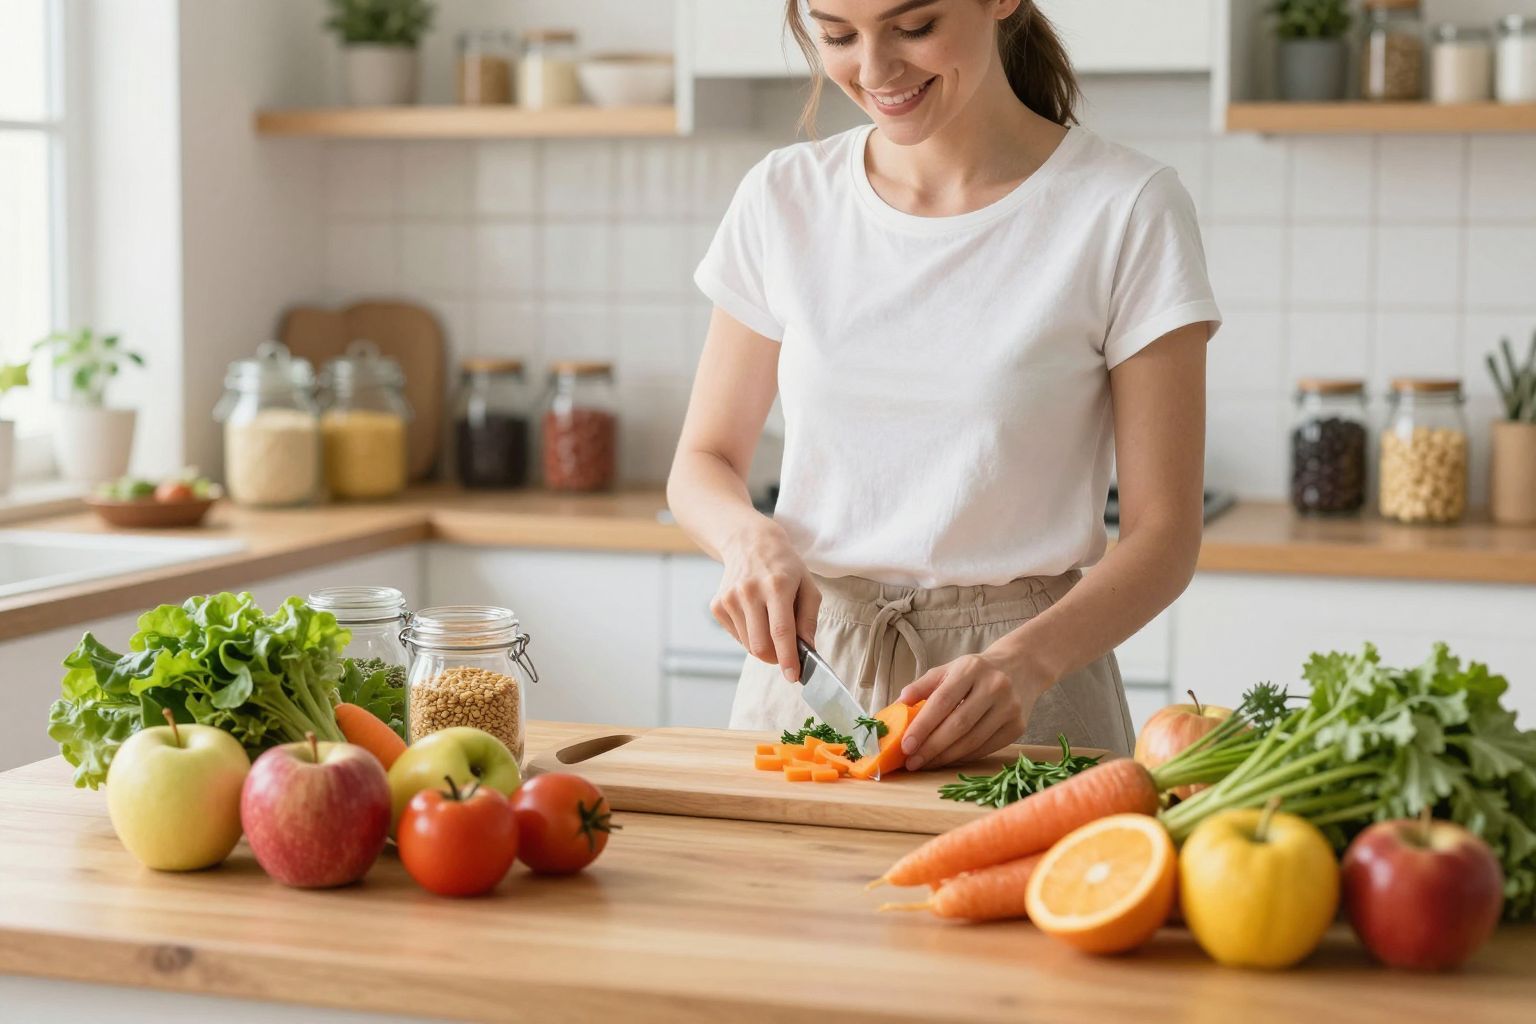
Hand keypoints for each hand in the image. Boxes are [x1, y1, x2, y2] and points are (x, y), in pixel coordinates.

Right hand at [712, 520, 819, 681]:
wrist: (749, 542)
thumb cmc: (784, 566)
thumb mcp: (808, 585)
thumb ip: (809, 619)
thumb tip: (807, 649)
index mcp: (776, 586)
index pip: (781, 631)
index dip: (787, 658)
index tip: (793, 676)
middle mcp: (749, 592)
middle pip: (760, 645)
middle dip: (776, 658)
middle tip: (786, 654)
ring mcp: (729, 599)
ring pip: (748, 645)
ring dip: (763, 646)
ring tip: (770, 625)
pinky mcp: (717, 605)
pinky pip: (737, 636)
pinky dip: (749, 635)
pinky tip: (755, 616)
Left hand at [896, 651, 1047, 770]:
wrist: (1021, 667)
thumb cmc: (976, 672)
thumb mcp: (949, 669)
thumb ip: (922, 686)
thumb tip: (897, 705)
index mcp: (972, 668)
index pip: (943, 701)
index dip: (922, 725)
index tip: (905, 745)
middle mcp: (995, 686)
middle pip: (958, 724)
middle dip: (931, 747)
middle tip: (911, 761)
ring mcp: (1010, 708)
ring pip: (972, 741)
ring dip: (945, 757)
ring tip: (925, 763)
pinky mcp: (1018, 726)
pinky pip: (985, 748)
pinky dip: (963, 757)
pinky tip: (947, 760)